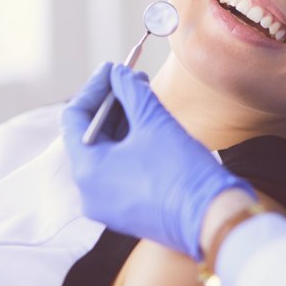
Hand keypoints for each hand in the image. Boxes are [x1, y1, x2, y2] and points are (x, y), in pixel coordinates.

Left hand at [61, 63, 255, 259]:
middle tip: (132, 78)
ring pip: (106, 152)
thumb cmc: (181, 171)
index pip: (75, 117)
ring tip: (144, 97)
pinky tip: (147, 125)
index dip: (94, 87)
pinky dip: (128, 145)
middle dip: (112, 103)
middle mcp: (89, 191)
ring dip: (122, 122)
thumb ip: (131, 91)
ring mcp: (106, 204)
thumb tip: (118, 73)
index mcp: (87, 169)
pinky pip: (117, 170)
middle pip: (90, 135)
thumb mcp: (153, 122)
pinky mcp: (125, 210)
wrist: (210, 218)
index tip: (113, 68)